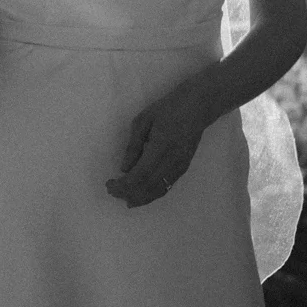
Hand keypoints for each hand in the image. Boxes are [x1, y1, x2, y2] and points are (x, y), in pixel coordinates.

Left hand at [107, 87, 211, 207]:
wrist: (197, 107)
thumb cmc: (167, 109)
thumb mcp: (143, 120)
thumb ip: (133, 145)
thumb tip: (124, 168)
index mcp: (160, 147)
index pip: (139, 175)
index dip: (123, 185)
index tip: (109, 184)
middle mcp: (172, 161)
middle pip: (148, 186)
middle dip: (128, 193)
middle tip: (113, 192)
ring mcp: (180, 166)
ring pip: (158, 190)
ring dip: (140, 198)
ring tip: (125, 199)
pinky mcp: (184, 168)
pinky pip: (167, 186)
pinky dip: (152, 194)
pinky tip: (142, 195)